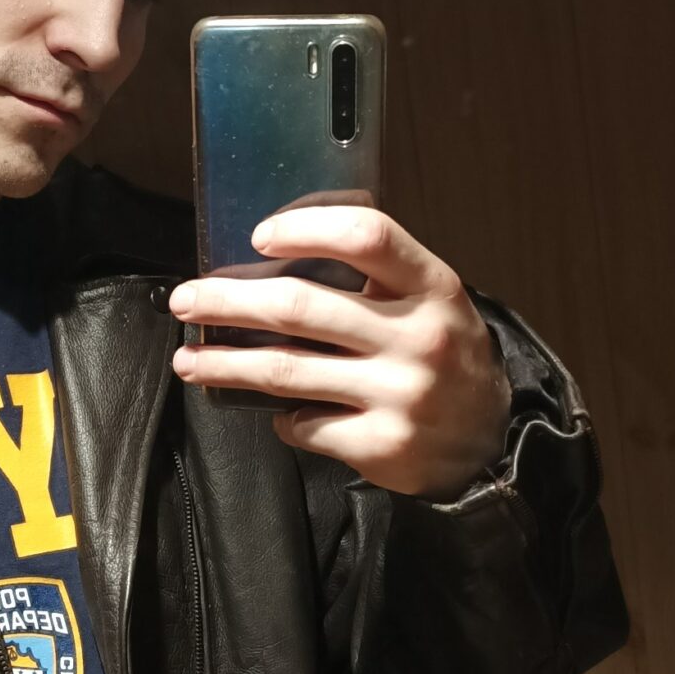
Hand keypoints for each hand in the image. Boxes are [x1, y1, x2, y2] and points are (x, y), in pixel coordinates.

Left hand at [166, 205, 511, 499]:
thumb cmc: (440, 355)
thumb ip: (372, 279)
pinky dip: (279, 417)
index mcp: (432, 286)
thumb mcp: (428, 302)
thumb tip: (270, 264)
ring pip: (285, 371)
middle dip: (228, 302)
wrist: (488, 440)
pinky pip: (303, 425)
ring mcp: (400, 394)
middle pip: (300, 307)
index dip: (306, 229)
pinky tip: (273, 411)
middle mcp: (418, 337)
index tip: (258, 236)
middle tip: (186, 301)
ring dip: (223, 365)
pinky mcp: (381, 444)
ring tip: (188, 360)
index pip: (366, 236)